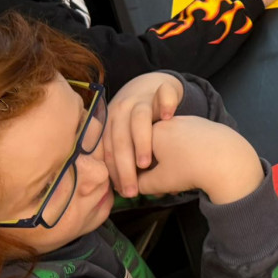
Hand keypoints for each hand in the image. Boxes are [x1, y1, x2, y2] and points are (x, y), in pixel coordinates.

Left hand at [104, 72, 183, 196]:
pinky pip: (164, 94)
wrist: (150, 85)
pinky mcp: (161, 89)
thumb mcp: (124, 137)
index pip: (108, 150)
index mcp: (110, 124)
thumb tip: (125, 192)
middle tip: (132, 189)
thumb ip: (124, 159)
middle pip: (120, 138)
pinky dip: (166, 103)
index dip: (114, 173)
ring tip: (145, 162)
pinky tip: (169, 116)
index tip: (121, 192)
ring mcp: (141, 99)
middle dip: (124, 166)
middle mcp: (122, 110)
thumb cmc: (136, 121)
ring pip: (138, 119)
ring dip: (140, 141)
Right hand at [135, 116, 263, 204]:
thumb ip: (140, 184)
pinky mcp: (205, 126)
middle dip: (156, 171)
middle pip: (154, 149)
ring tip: (180, 183)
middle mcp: (170, 121)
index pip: (136, 151)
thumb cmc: (188, 169)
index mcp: (154, 131)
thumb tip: (135, 185)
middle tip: (163, 190)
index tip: (144, 187)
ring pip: (172, 147)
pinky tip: (194, 170)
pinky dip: (186, 156)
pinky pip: (188, 142)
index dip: (137, 172)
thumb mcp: (158, 182)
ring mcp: (189, 121)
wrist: (227, 160)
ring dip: (172, 165)